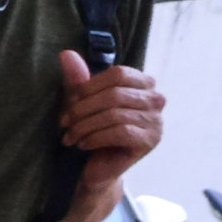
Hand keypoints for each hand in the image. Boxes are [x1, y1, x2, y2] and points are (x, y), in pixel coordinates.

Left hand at [56, 49, 159, 166]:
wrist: (95, 168)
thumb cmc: (90, 130)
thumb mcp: (81, 102)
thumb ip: (76, 78)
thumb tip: (65, 53)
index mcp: (143, 84)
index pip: (118, 73)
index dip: (89, 87)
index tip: (70, 103)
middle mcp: (156, 99)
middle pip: (115, 94)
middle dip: (83, 109)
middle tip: (64, 123)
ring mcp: (156, 121)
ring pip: (115, 114)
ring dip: (85, 126)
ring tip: (71, 136)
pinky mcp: (150, 140)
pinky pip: (120, 132)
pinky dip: (95, 138)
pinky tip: (83, 144)